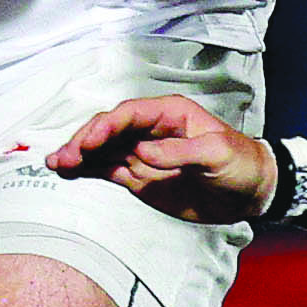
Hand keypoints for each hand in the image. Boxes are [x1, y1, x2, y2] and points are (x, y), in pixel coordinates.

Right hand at [47, 96, 269, 224]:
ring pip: (103, 150)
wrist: (250, 192)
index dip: (105, 127)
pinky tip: (69, 173)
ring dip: (79, 155)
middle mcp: (151, 130)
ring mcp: (143, 154)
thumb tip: (142, 152)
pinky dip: (88, 171)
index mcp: (169, 114)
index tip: (88, 142)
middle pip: (108, 130)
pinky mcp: (140, 176)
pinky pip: (108, 170)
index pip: (128, 115)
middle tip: (64, 158)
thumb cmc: (240, 164)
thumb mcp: (218, 154)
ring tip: (55, 164)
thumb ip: (180, 152)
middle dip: (84, 141)